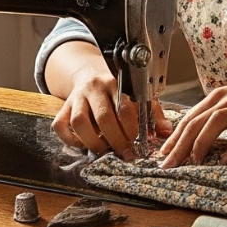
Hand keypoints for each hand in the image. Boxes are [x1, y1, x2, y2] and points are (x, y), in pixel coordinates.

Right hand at [52, 56, 172, 154]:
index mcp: (116, 83)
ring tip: (104, 151)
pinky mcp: (63, 107)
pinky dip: (69, 140)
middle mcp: (94, 88)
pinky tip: (83, 145)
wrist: (89, 72)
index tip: (139, 146)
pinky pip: (60, 125)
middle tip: (125, 154)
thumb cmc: (117, 89)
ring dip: (93, 142)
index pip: (125, 108)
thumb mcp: (138, 94)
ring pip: (78, 122)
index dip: (132, 130)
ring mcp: (76, 98)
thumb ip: (152, 113)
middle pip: (103, 117)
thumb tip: (166, 131)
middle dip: (116, 140)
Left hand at [159, 68, 226, 166]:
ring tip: (193, 162)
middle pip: (196, 122)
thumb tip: (198, 133)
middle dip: (179, 145)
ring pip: (215, 123)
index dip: (173, 137)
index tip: (162, 155)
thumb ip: (218, 114)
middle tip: (168, 164)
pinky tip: (224, 161)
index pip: (189, 118)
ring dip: (201, 143)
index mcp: (219, 96)